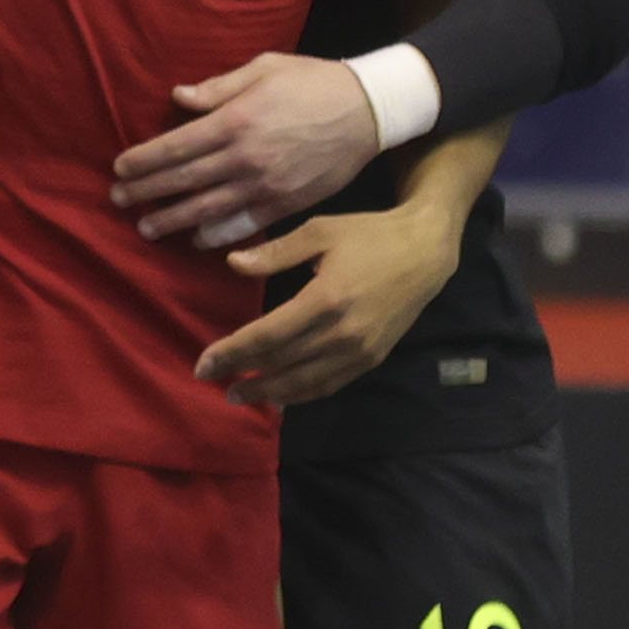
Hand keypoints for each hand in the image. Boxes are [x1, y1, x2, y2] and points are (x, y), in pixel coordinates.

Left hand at [111, 53, 379, 247]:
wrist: (367, 111)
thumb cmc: (312, 82)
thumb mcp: (264, 68)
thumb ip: (218, 87)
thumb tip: (178, 98)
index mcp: (236, 120)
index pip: (177, 146)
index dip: (144, 160)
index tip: (120, 168)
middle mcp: (246, 157)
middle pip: (185, 180)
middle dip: (147, 192)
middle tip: (119, 200)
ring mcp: (267, 185)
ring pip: (209, 209)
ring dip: (173, 220)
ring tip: (146, 227)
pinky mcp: (287, 204)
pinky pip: (246, 226)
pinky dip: (219, 236)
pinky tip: (197, 240)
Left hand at [193, 202, 461, 406]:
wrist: (425, 252)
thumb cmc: (370, 234)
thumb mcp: (320, 231)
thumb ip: (275, 252)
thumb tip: (232, 263)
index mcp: (325, 299)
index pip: (267, 335)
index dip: (232, 353)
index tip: (203, 363)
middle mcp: (342, 333)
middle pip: (281, 363)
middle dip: (242, 374)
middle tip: (209, 379)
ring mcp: (359, 351)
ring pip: (305, 382)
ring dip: (268, 392)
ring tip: (238, 395)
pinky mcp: (371, 358)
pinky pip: (329, 384)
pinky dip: (301, 394)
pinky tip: (280, 397)